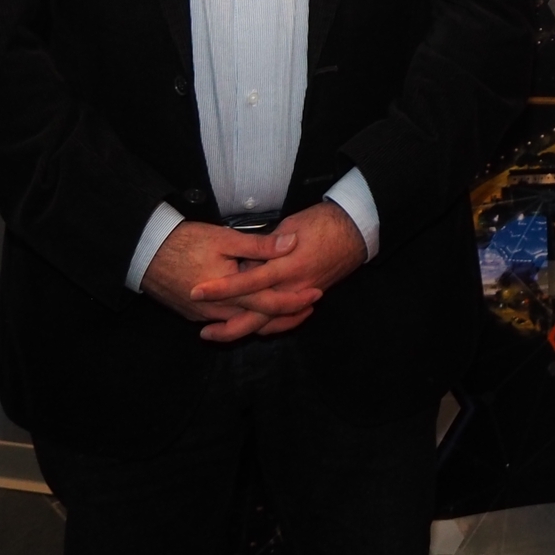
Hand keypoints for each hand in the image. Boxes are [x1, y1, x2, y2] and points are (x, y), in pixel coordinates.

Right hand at [141, 221, 321, 341]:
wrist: (145, 253)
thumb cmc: (186, 242)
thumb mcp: (226, 238)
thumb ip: (260, 245)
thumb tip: (292, 243)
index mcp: (229, 294)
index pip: (270, 304)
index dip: (295, 301)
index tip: (316, 294)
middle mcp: (217, 312)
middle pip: (258, 321)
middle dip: (286, 317)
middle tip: (310, 307)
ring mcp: (203, 316)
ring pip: (241, 324)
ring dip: (266, 318)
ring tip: (289, 309)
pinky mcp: (193, 315)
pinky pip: (225, 321)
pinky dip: (245, 317)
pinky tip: (256, 306)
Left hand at [185, 201, 368, 342]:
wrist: (357, 230)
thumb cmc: (323, 221)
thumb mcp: (290, 225)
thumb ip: (265, 246)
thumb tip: (244, 260)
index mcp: (287, 266)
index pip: (248, 282)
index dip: (221, 289)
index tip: (197, 292)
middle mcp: (293, 287)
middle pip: (257, 316)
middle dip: (229, 328)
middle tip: (204, 333)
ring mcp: (302, 295)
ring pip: (271, 323)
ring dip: (245, 330)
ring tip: (220, 333)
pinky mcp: (309, 297)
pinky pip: (285, 319)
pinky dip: (268, 326)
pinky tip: (253, 325)